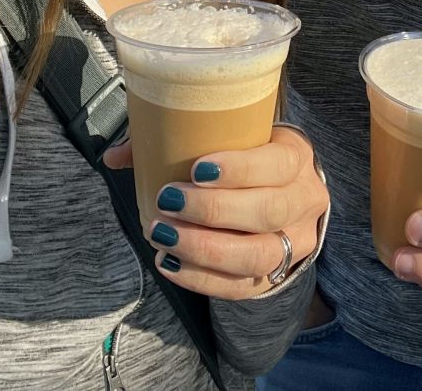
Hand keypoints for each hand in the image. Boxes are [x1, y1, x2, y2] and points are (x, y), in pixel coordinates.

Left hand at [104, 126, 328, 299]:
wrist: (284, 188)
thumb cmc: (248, 154)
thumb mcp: (231, 134)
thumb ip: (176, 135)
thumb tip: (117, 154)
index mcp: (296, 155)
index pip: (277, 164)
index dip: (240, 169)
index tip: (196, 168)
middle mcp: (305, 200)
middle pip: (267, 212)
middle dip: (213, 210)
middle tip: (168, 202)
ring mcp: (296, 242)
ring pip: (257, 255)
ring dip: (204, 249)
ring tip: (163, 235)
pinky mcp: (277, 274)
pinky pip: (242, 287)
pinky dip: (202, 279)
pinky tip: (170, 263)